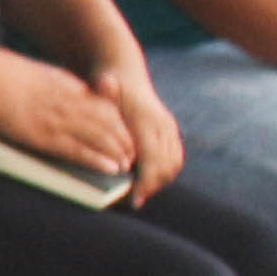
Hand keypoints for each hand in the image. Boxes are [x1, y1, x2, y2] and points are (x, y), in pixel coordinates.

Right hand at [0, 57, 136, 179]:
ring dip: (116, 153)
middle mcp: (71, 104)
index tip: (124, 133)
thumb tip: (56, 90)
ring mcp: (61, 121)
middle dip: (124, 140)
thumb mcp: (37, 75)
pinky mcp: (47, 138)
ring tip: (125, 165)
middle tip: (131, 153)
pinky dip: (98, 160)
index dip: (118, 122)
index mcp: (68, 88)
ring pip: (100, 138)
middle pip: (109, 123)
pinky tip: (109, 168)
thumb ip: (52, 85)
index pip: (104, 106)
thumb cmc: (3, 77)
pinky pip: (79, 151)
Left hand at [101, 61, 184, 200]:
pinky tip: (148, 181)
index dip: (145, 183)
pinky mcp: (170, 132)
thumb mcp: (101, 89)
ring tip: (140, 194)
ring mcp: (169, 128)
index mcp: (149, 118)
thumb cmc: (105, 87)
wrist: (123, 74)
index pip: (153, 160)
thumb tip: (105, 82)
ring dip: (159, 182)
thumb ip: (104, 92)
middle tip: (134, 201)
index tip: (134, 200)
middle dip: (151, 186)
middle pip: (166, 166)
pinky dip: (164, 173)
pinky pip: (175, 158)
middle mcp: (163, 124)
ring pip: (173, 164)